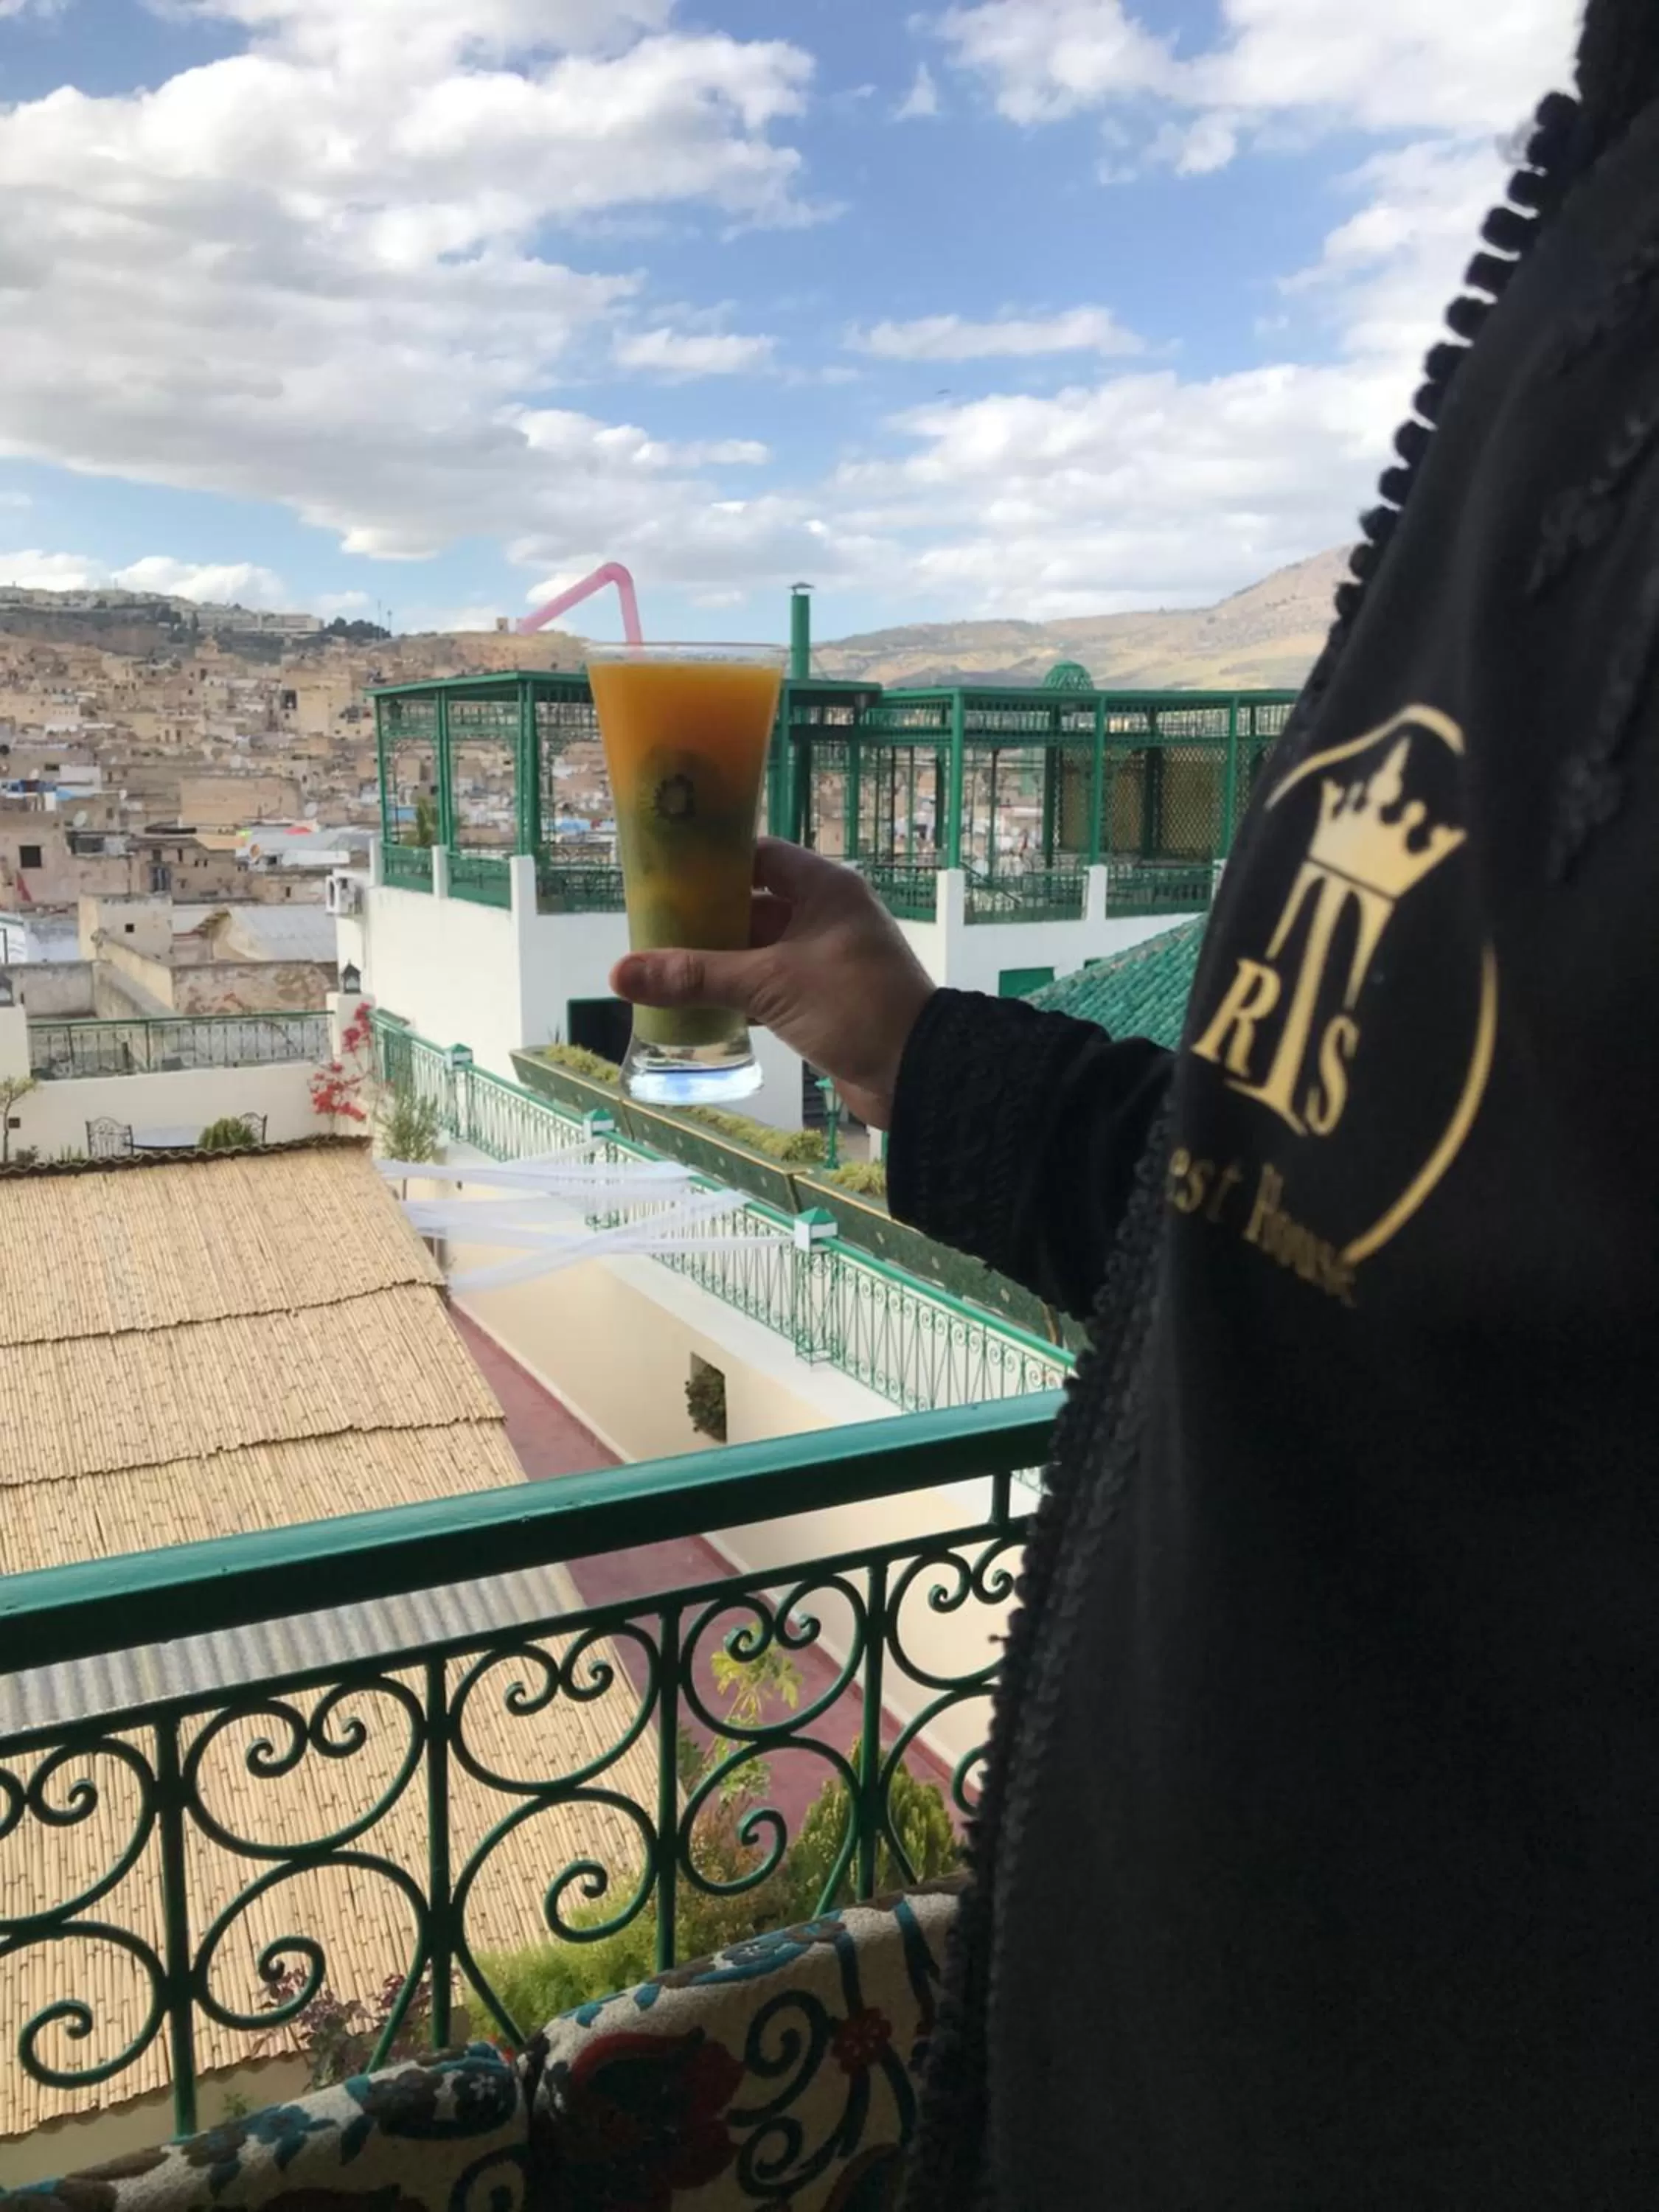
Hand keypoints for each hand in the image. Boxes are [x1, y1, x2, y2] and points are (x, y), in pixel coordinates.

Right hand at [610, 839, 934, 1128]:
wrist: (918, 1074)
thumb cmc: (852, 1007)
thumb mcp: (769, 985)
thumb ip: (696, 976)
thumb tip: (620, 973)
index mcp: (825, 889)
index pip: (760, 856)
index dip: (714, 862)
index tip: (664, 874)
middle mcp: (826, 915)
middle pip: (753, 904)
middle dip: (705, 918)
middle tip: (649, 928)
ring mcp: (825, 958)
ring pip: (759, 949)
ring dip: (717, 960)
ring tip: (660, 966)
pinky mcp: (822, 998)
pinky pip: (769, 984)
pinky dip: (737, 992)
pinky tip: (695, 1004)